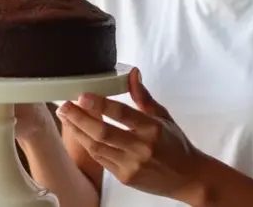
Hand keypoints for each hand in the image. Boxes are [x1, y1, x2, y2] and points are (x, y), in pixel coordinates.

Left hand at [55, 68, 206, 203]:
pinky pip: (100, 159)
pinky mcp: (125, 178)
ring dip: (78, 132)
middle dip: (79, 118)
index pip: (122, 114)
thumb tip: (132, 73)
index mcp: (152, 129)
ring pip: (97, 147)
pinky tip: (79, 134)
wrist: (188, 178)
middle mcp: (141, 148)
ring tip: (66, 118)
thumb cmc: (176, 144)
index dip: (100, 105)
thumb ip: (143, 97)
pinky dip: (87, 145)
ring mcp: (132, 165)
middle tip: (64, 106)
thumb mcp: (163, 116)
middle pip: (103, 132)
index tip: (82, 96)